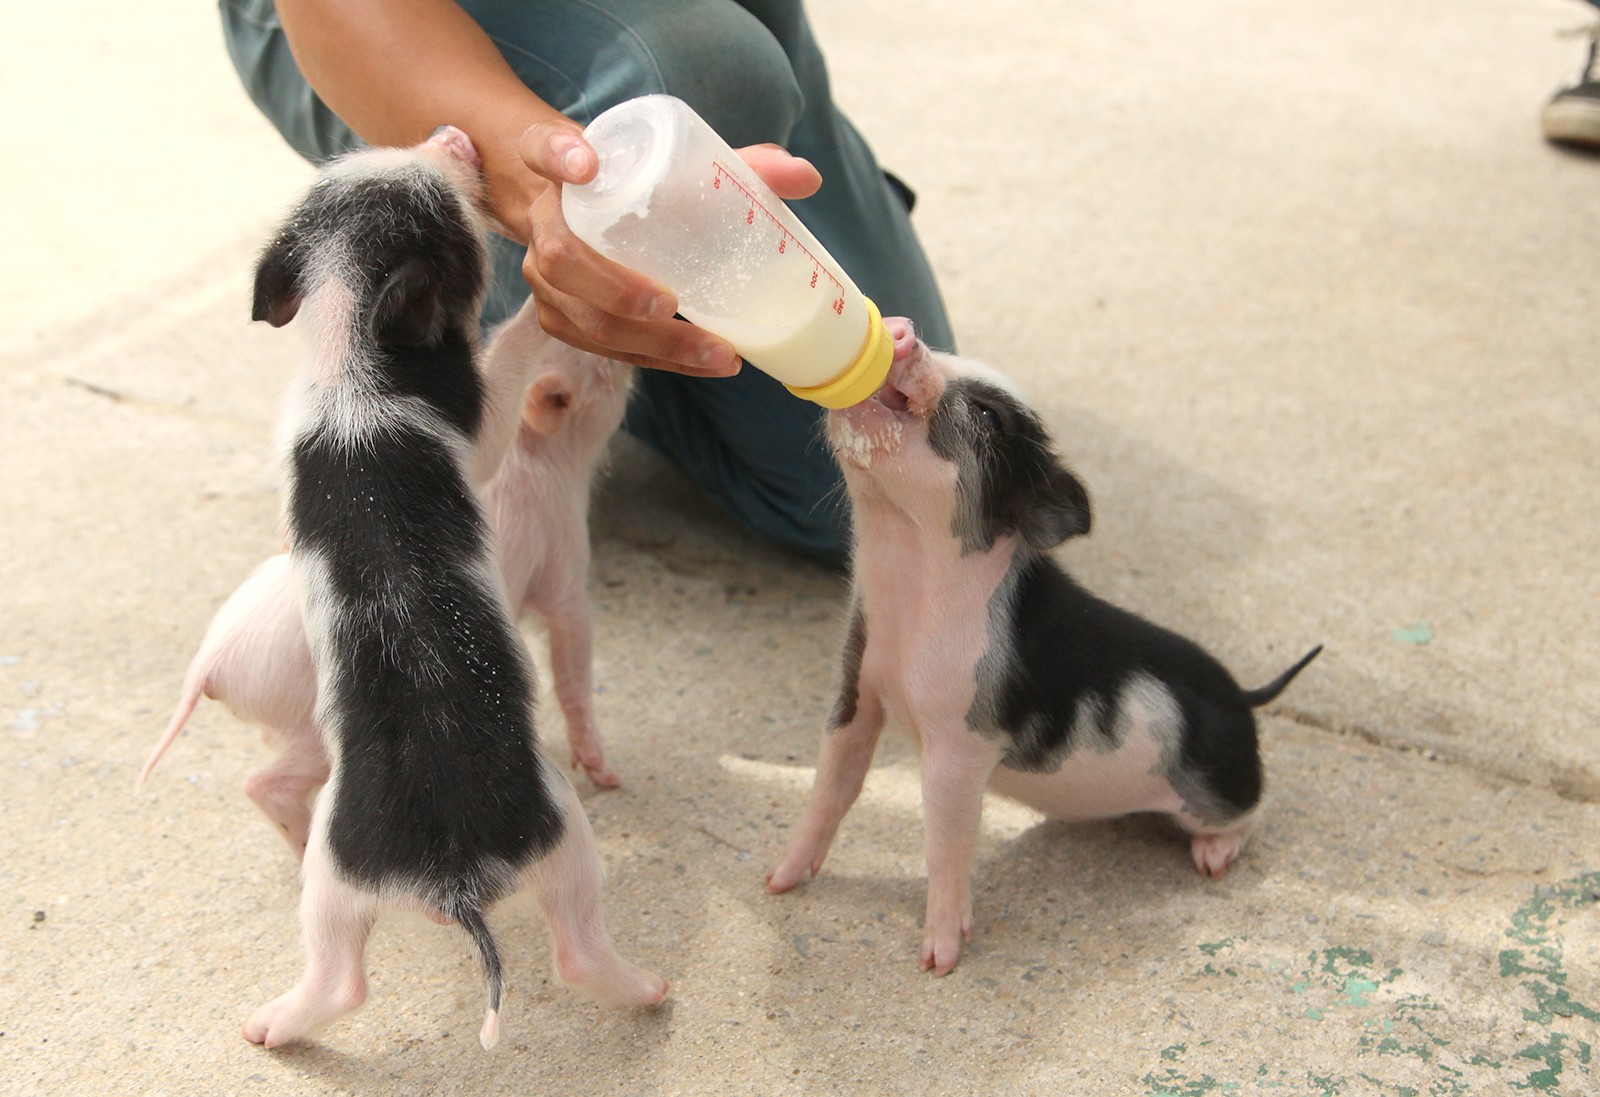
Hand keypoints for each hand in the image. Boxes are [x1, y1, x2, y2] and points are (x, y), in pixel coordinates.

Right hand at [518, 119, 822, 375]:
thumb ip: (743, 165)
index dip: (559, 156)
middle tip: (672, 305)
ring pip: (583, 318)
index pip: (543, 149)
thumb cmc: (643, 184)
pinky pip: (603, 348)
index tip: (586, 165)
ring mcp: (546, 277)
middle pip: (563, 260)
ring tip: (714, 352)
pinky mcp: (562, 318)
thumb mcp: (682, 163)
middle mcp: (543, 222)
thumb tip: (807, 177)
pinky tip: (702, 364)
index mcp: (562, 167)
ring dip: (647, 343)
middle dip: (616, 289)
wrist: (589, 212)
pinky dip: (656, 360)